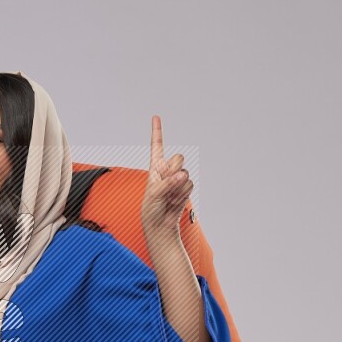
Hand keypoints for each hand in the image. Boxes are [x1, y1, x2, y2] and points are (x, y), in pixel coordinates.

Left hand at [140, 115, 193, 241]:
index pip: (157, 146)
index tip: (155, 117)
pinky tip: (175, 200)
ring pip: (186, 173)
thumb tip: (183, 175)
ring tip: (168, 197)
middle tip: (166, 184)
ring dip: (178, 186)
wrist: (160, 224)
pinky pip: (190, 185)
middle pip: (178, 158)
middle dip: (174, 170)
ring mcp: (178, 179)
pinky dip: (183, 193)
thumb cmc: (150, 209)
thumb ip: (167, 182)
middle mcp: (167, 170)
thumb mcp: (153, 194)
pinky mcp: (185, 188)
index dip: (157, 131)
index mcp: (155, 167)